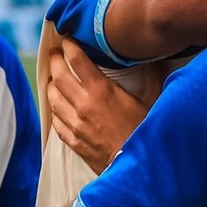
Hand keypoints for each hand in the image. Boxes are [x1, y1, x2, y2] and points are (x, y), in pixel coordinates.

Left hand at [47, 38, 163, 173]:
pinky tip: (60, 107)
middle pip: (58, 76)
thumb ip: (152, 76)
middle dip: (55, 61)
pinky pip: (56, 121)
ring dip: (52, 85)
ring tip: (55, 79)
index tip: (68, 39)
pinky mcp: (73, 140)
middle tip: (56, 54)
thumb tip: (155, 57)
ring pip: (52, 98)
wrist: (137, 167)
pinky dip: (56, 110)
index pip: (77, 60)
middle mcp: (83, 105)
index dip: (69, 47)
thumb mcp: (154, 100)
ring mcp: (75, 124)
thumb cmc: (147, 131)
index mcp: (102, 91)